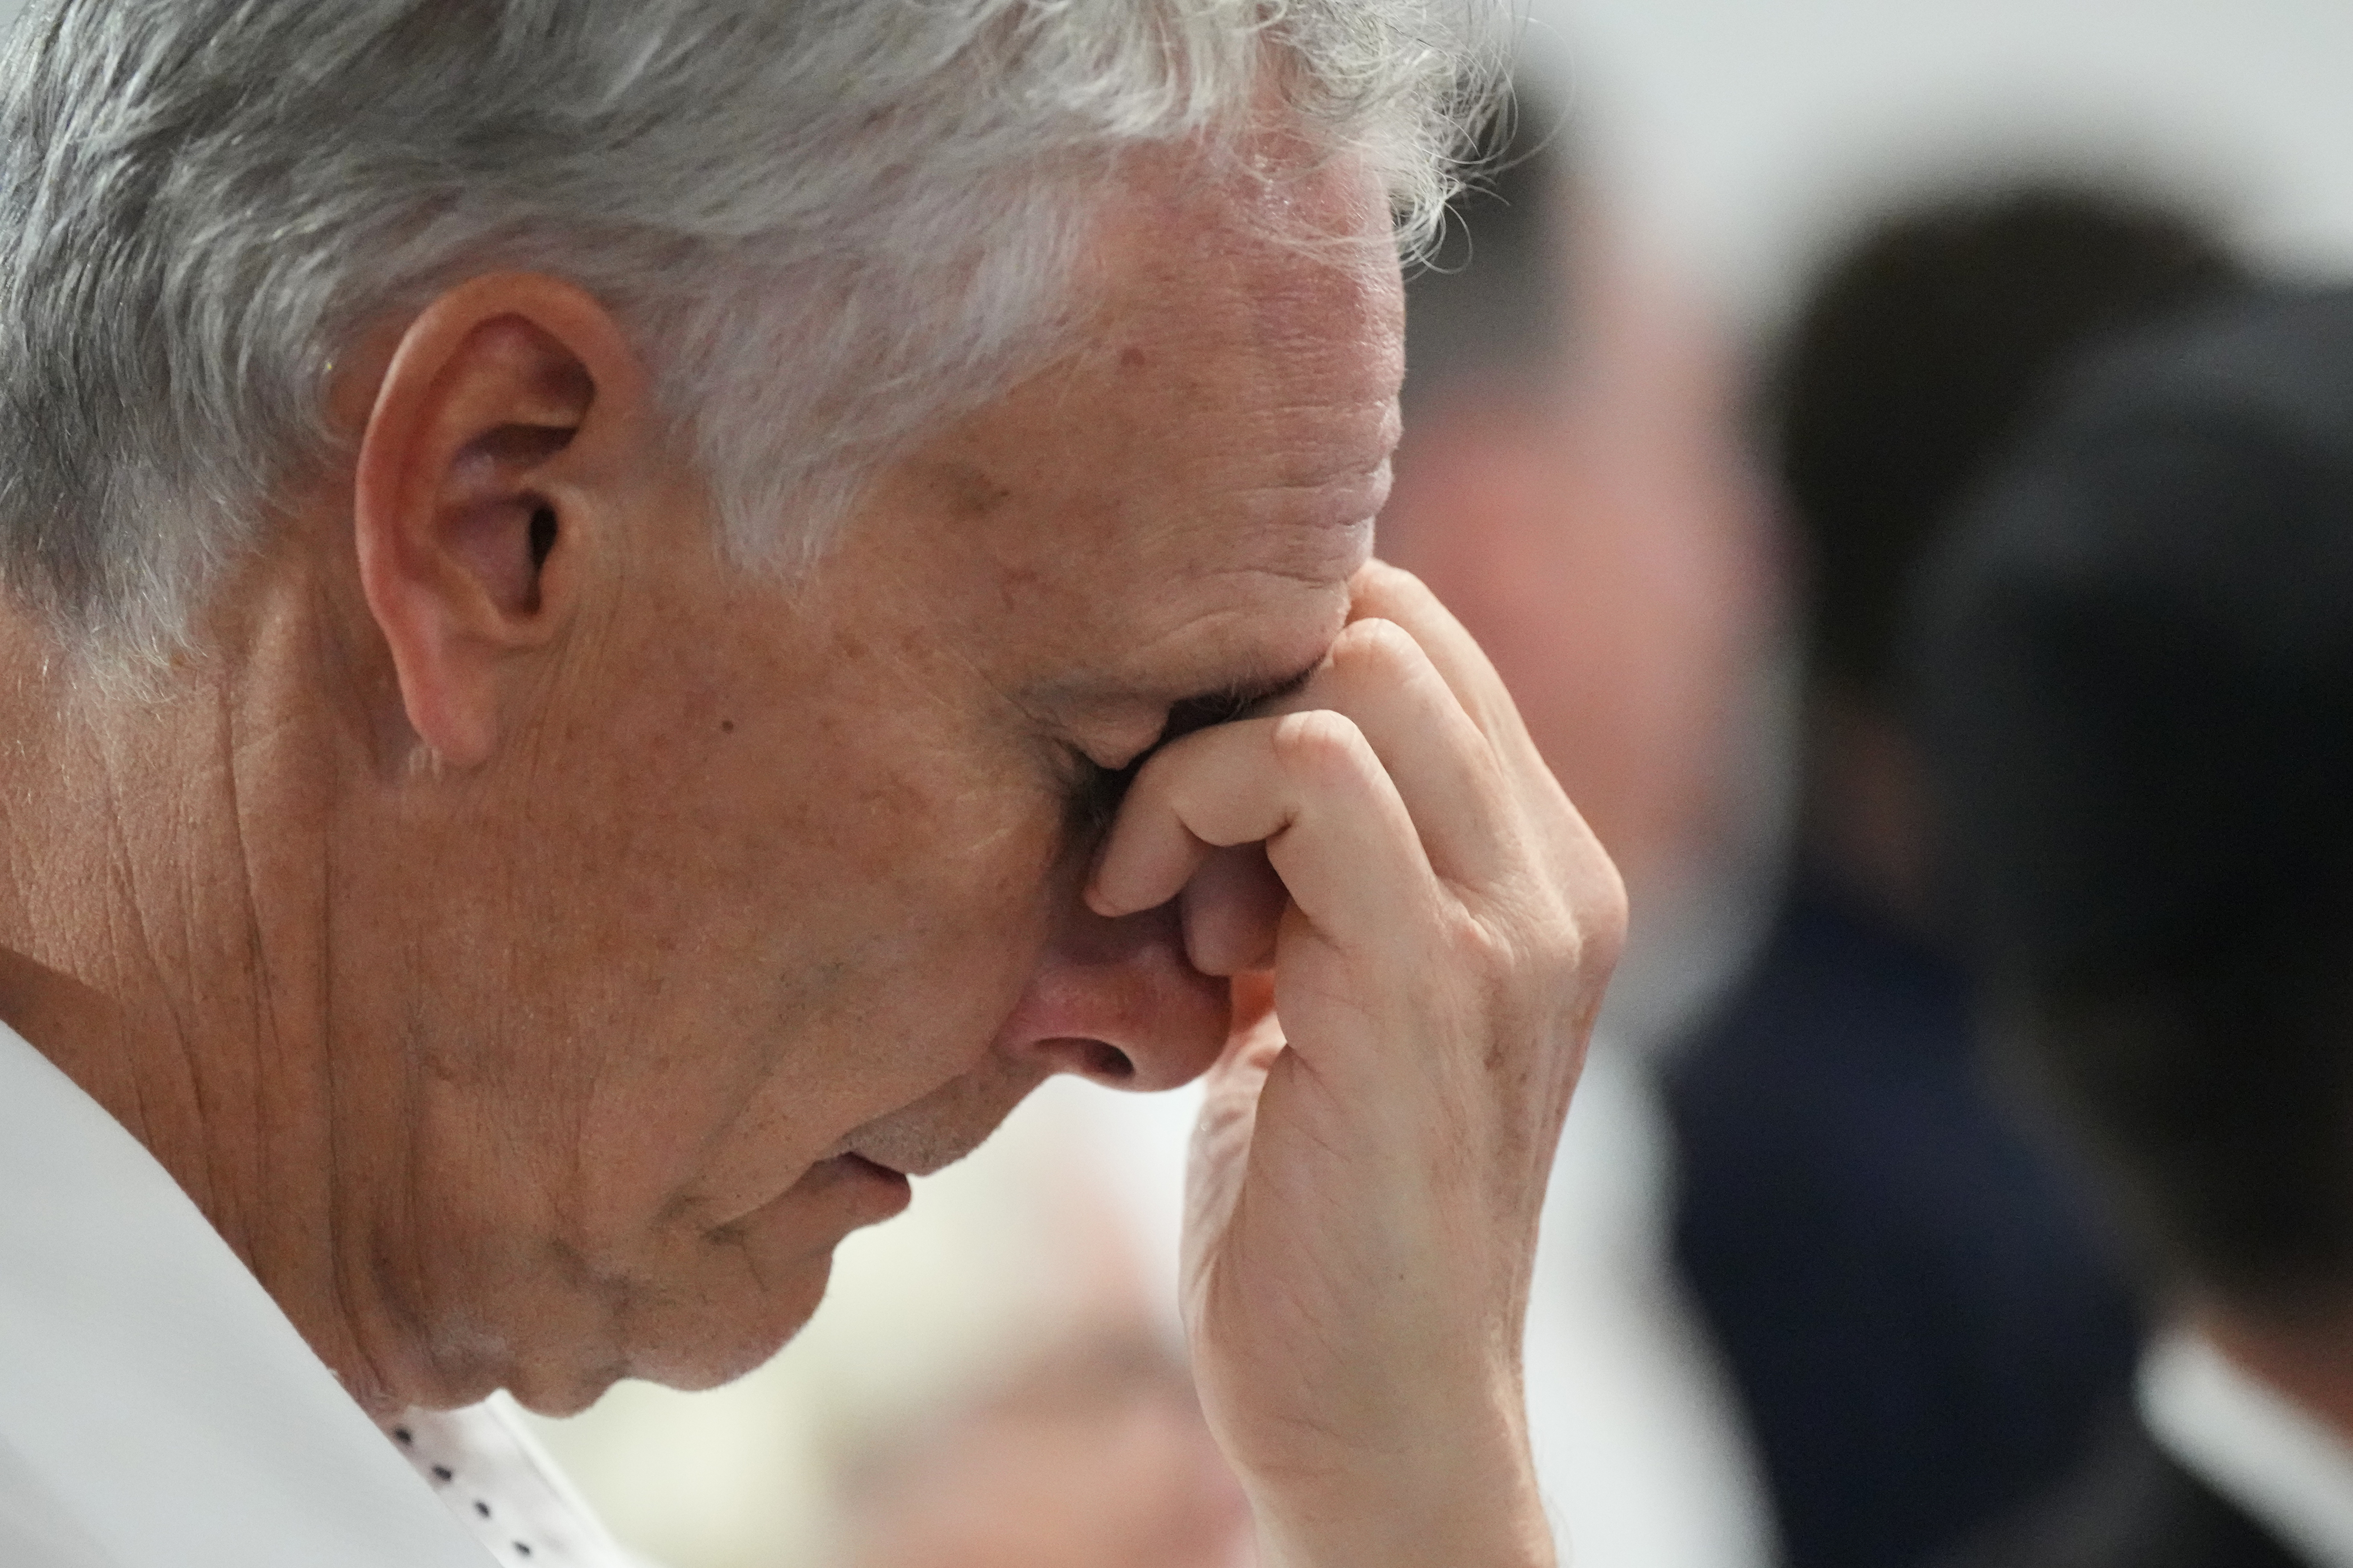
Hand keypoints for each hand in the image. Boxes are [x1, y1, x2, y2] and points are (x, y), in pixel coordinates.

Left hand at [1088, 562, 1625, 1567]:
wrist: (1382, 1419)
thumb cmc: (1320, 1216)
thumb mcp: (1328, 1004)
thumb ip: (1322, 872)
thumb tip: (1213, 740)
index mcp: (1538, 872)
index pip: (1411, 639)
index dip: (1262, 669)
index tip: (1172, 797)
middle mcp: (1553, 879)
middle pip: (1384, 622)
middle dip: (1228, 695)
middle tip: (1157, 841)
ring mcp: (1509, 926)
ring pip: (1354, 668)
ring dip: (1201, 757)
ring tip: (1156, 895)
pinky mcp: (1428, 982)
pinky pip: (1309, 772)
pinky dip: (1188, 807)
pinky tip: (1143, 915)